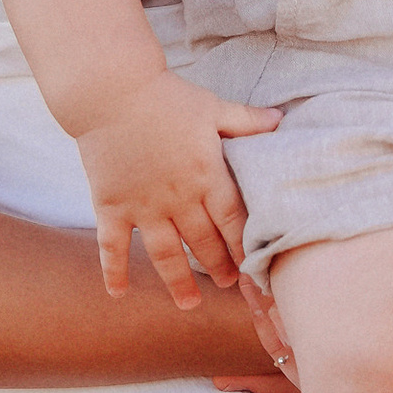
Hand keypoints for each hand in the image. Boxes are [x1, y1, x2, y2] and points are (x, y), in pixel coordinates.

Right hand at [78, 72, 279, 306]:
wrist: (111, 89)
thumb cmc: (165, 96)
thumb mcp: (212, 106)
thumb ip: (246, 121)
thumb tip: (281, 119)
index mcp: (207, 174)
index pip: (234, 221)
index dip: (246, 247)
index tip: (256, 267)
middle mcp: (178, 197)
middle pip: (204, 242)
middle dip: (220, 267)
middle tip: (229, 284)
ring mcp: (143, 206)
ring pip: (166, 254)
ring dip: (179, 282)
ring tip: (189, 303)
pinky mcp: (111, 205)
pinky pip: (113, 246)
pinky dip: (114, 271)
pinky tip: (118, 294)